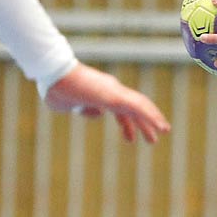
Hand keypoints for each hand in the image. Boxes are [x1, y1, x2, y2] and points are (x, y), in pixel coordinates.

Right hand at [44, 62, 169, 142]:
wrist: (52, 76)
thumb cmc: (56, 88)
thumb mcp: (70, 105)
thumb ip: (84, 109)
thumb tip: (98, 113)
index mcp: (101, 94)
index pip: (120, 110)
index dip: (127, 124)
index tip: (130, 139)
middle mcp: (111, 90)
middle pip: (134, 108)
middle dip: (145, 123)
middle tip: (154, 139)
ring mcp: (113, 91)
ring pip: (140, 106)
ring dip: (153, 119)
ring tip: (164, 131)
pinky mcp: (114, 95)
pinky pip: (138, 106)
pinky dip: (150, 116)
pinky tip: (159, 125)